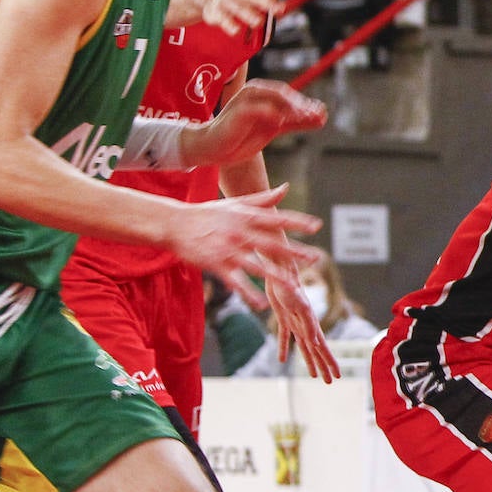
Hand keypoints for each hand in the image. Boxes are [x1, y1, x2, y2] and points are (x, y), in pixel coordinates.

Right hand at [167, 185, 320, 307]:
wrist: (174, 223)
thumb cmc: (208, 213)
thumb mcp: (235, 203)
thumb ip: (263, 198)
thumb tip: (286, 188)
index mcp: (246, 217)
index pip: (276, 219)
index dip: (297, 223)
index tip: (316, 226)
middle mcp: (240, 233)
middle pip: (272, 243)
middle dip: (295, 252)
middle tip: (316, 258)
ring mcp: (228, 250)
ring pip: (256, 265)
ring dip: (276, 276)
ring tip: (294, 287)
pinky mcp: (217, 265)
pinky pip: (236, 282)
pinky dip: (249, 293)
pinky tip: (262, 304)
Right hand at [196, 79, 326, 165]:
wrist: (214, 148)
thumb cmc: (242, 137)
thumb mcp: (274, 129)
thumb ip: (295, 122)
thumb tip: (322, 117)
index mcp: (263, 94)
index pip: (289, 95)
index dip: (306, 104)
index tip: (323, 114)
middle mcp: (255, 92)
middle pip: (283, 94)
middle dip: (302, 105)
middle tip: (319, 116)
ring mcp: (246, 100)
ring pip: (273, 99)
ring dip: (292, 108)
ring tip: (307, 118)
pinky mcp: (238, 111)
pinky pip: (257, 109)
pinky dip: (270, 113)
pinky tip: (282, 122)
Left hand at [265, 273, 340, 382]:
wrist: (279, 269)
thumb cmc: (289, 283)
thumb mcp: (300, 304)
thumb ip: (308, 323)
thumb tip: (316, 342)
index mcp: (312, 324)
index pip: (322, 348)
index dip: (330, 363)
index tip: (337, 376)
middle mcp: (306, 325)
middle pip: (316, 351)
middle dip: (323, 366)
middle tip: (329, 382)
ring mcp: (295, 321)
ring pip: (303, 346)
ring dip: (309, 361)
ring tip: (314, 375)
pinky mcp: (283, 317)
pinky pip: (284, 336)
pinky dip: (283, 348)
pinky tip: (282, 359)